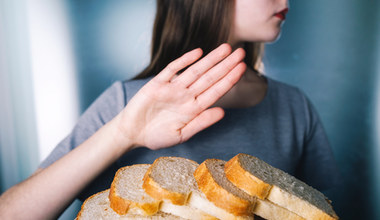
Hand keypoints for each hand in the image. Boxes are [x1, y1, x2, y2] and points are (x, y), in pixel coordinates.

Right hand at [117, 44, 245, 149]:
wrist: (132, 133)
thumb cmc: (156, 136)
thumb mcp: (181, 134)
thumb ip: (201, 123)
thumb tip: (223, 112)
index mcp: (193, 109)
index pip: (216, 91)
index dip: (229, 80)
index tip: (243, 69)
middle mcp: (186, 96)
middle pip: (209, 77)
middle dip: (226, 65)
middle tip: (241, 53)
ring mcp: (173, 88)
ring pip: (195, 70)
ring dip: (210, 59)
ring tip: (226, 48)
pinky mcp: (157, 83)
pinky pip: (172, 69)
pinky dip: (185, 60)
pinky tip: (198, 52)